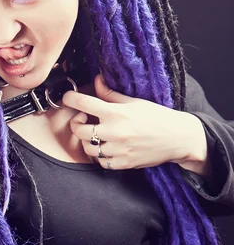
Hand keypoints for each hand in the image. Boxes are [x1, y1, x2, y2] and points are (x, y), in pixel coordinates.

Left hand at [62, 73, 201, 170]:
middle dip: (76, 123)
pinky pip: (101, 162)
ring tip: (94, 134)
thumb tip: (96, 81)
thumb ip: (111, 94)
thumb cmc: (157, 116)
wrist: (178, 138)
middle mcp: (114, 131)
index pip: (83, 103)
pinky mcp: (123, 163)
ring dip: (87, 140)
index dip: (70, 98)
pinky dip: (99, 156)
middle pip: (79, 130)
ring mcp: (118, 149)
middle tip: (83, 118)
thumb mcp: (134, 101)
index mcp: (116, 113)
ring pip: (88, 148)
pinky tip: (105, 147)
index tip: (67, 98)